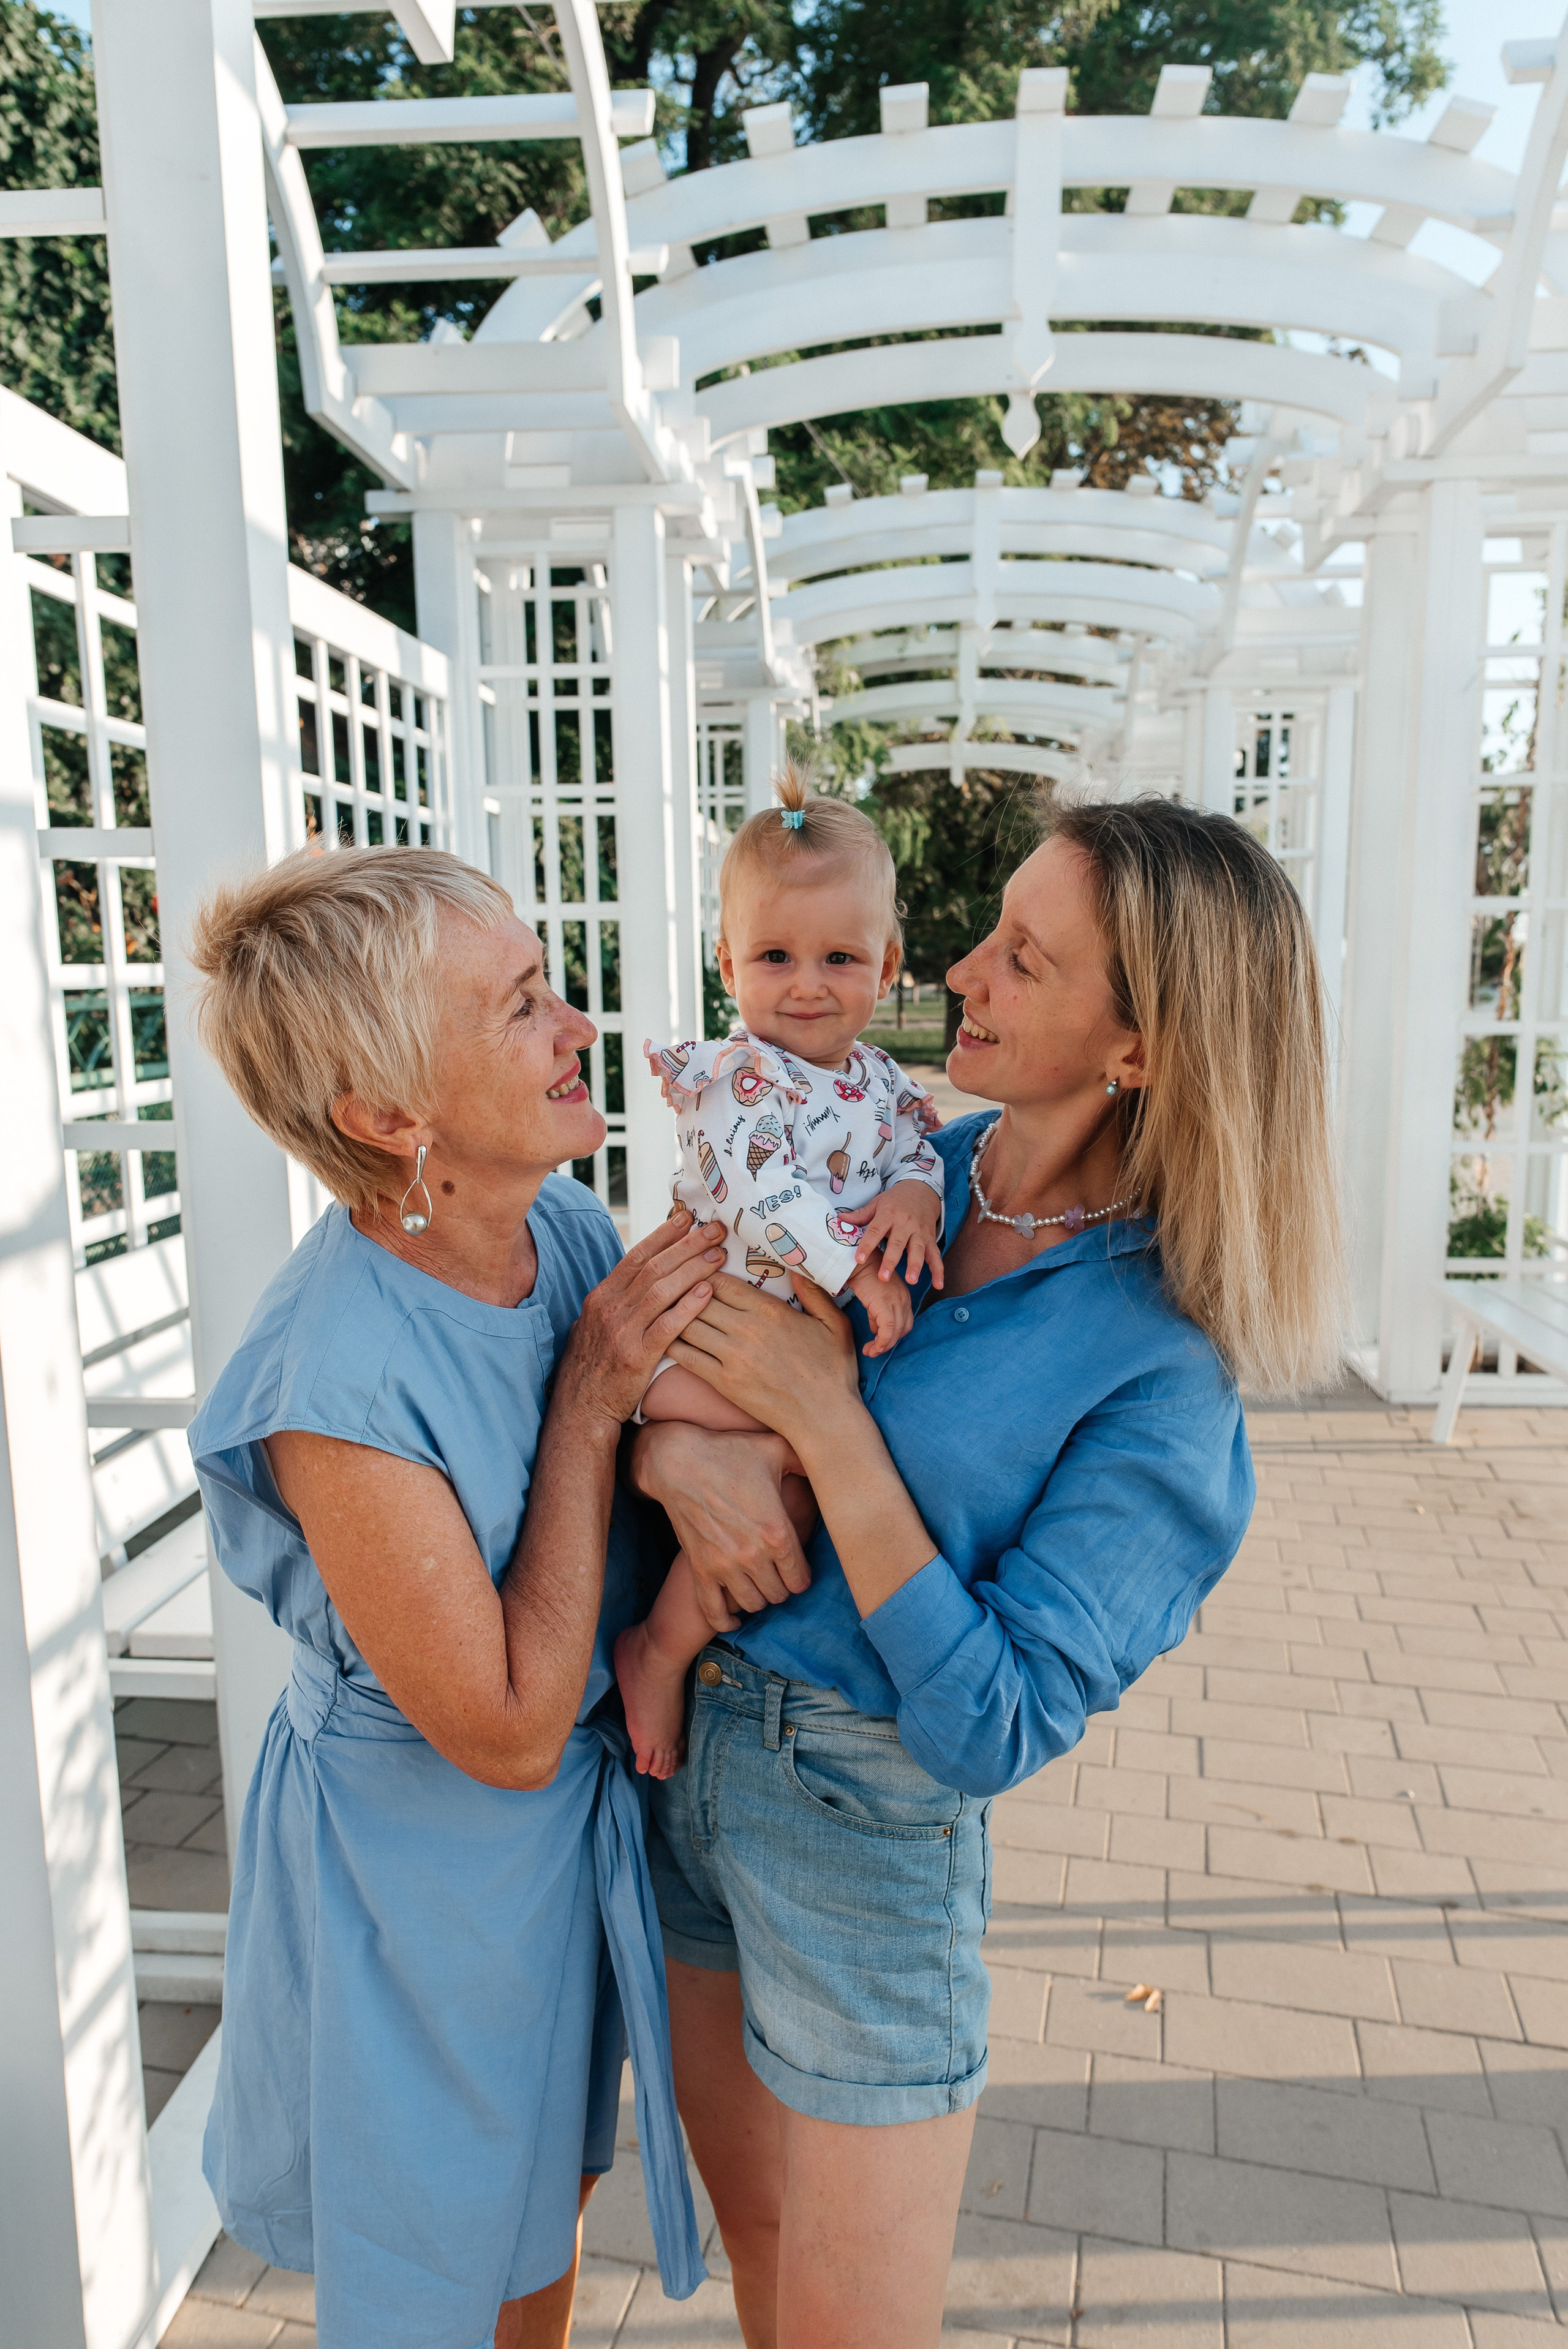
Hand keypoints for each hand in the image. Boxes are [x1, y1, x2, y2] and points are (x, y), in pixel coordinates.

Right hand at [556, 1209, 726, 1431]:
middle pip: (654, 1267)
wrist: (581, 1407)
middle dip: (687, 1244)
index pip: (636, 1256)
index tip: (686, 1218)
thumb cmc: (594, 1365)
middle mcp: (610, 1307)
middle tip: (715, 1229)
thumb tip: (642, 1275)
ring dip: (693, 1268)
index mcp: (602, 1296)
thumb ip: (619, 1299)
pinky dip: (688, 1306)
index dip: (663, 1235)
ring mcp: (622, 1331)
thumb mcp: (595, 1323)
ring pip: (662, 1289)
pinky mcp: (636, 1356)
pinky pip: (667, 1326)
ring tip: (718, 1254)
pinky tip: (707, 1292)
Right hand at [630, 1421, 812, 1628]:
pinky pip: (713, 1612)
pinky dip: (725, 1621)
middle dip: (781, 1587)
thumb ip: (808, 1460)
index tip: (797, 1571)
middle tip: (777, 1575)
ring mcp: (724, 1565)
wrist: (678, 1461)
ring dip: (758, 1598)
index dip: (801, 1578)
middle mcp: (753, 1555)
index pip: (800, 1579)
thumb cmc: (730, 1453)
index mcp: (777, 1531)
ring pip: (752, 1604)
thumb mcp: (776, 1450)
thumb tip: (834, 1460)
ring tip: (758, 1584)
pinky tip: (734, 1619)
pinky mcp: (700, 1570)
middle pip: (778, 1595)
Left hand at [668, 1272, 861, 1456]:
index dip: (706, 1274)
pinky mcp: (722, 1382)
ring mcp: (732, 1357)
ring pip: (686, 1324)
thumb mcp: (835, 1324)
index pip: (721, 1281)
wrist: (824, 1418)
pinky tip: (667, 1337)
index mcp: (769, 1310)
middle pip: (698, 1299)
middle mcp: (746, 1329)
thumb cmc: (832, 1370)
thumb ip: (815, 1293)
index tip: (701, 1274)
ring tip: (670, 1311)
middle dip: (686, 1292)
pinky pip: (685, 1356)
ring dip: (676, 1316)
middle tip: (677, 1290)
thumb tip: (798, 1267)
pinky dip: (672, 1343)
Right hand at [843, 1256, 913, 1356]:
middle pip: (903, 1330)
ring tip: (870, 1351)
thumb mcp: (875, 1297)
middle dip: (889, 1344)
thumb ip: (876, 1314)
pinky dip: (881, 1342)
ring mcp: (897, 1302)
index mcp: (904, 1298)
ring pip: (896, 1333)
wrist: (858, 1262)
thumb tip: (874, 1330)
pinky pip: (887, 1330)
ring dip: (883, 1346)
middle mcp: (904, 1300)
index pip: (905, 1323)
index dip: (894, 1336)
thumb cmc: (864, 1276)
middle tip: (874, 1351)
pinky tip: (872, 1347)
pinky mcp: (885, 1305)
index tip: (881, 1343)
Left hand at [844, 1179, 944, 1290]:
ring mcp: (919, 1232)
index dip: (867, 1245)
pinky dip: (938, 1270)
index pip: (875, 1231)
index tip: (859, 1259)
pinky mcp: (930, 1238)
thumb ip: (860, 1215)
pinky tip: (938, 1284)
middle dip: (891, 1261)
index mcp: (888, 1215)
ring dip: (915, 1266)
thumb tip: (839, 1220)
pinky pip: (935, 1255)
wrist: (921, 1190)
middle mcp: (905, 1223)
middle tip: (883, 1277)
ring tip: (911, 1281)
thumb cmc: (894, 1200)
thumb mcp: (877, 1203)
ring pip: (918, 1250)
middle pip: (898, 1244)